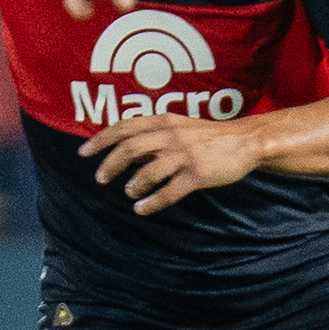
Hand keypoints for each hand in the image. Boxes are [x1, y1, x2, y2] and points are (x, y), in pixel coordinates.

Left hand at [80, 113, 261, 213]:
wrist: (245, 141)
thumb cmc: (209, 136)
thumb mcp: (179, 127)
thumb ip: (153, 137)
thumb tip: (124, 152)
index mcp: (164, 121)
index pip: (124, 127)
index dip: (101, 140)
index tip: (83, 152)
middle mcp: (172, 135)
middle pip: (129, 148)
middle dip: (109, 165)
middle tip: (100, 178)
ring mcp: (185, 155)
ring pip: (147, 172)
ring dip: (132, 184)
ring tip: (129, 192)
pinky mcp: (197, 175)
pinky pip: (168, 192)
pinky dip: (151, 203)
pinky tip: (142, 208)